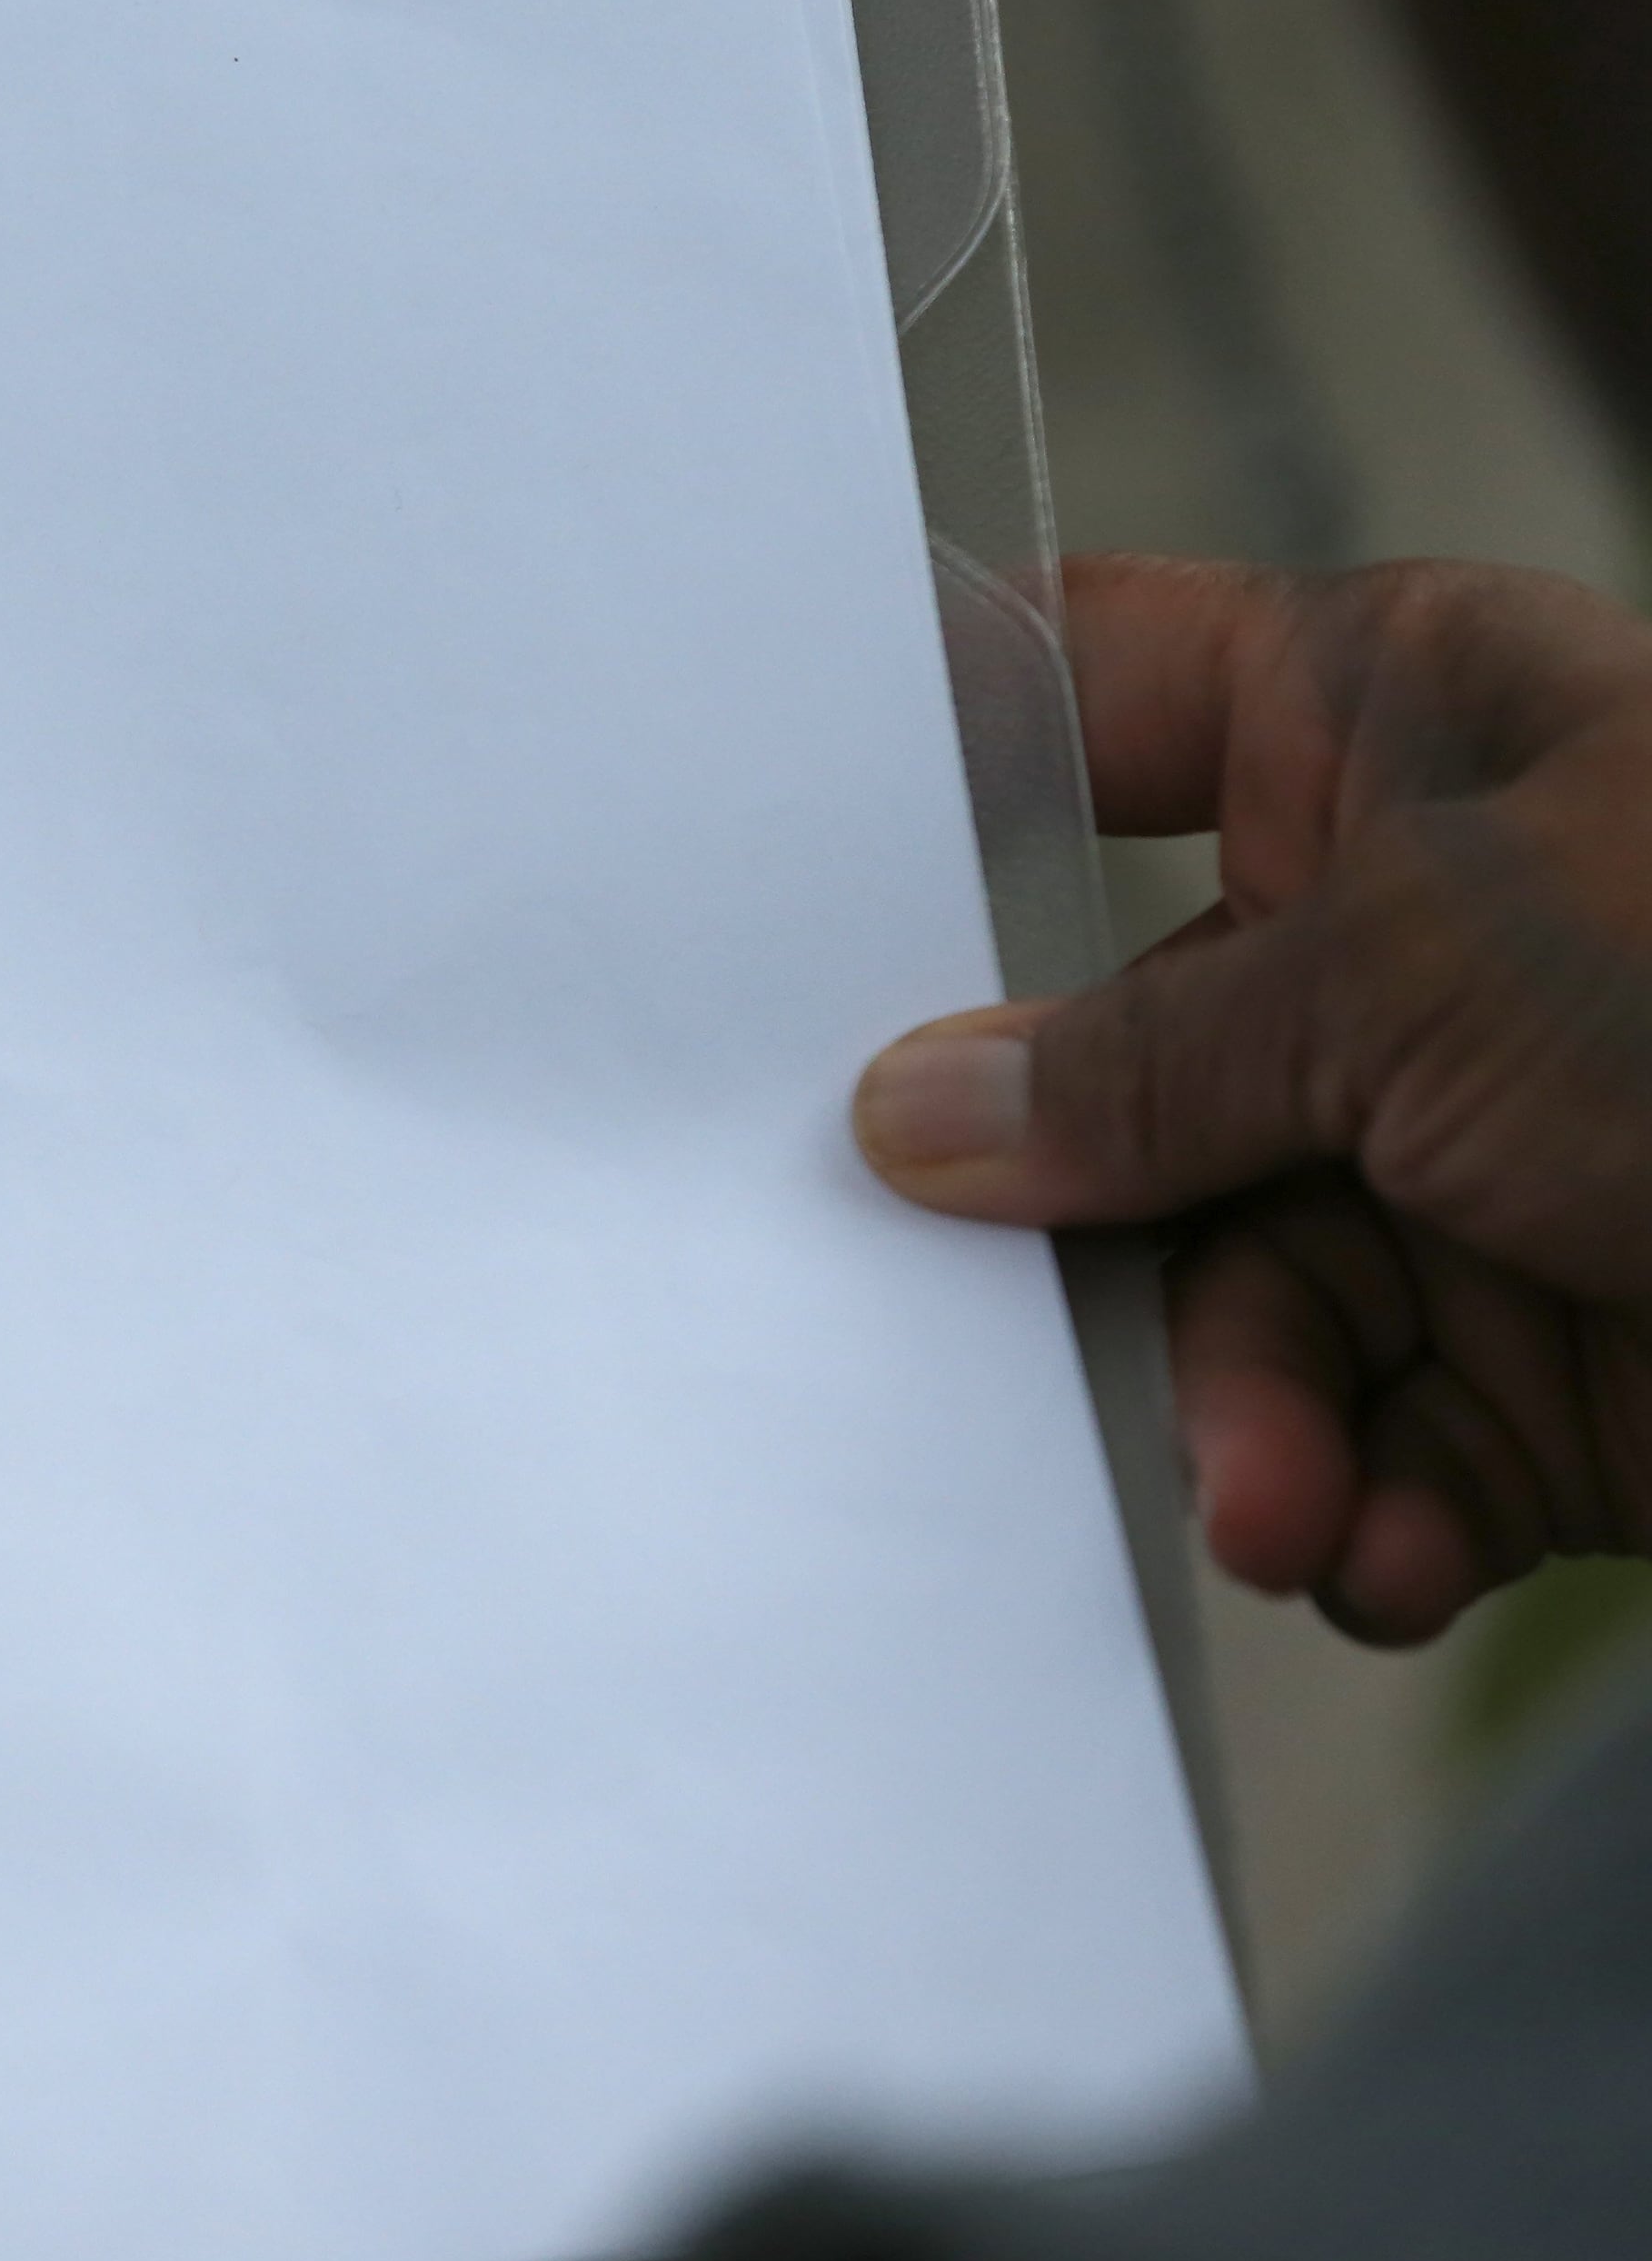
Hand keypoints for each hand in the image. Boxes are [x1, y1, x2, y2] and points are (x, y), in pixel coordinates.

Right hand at [853, 555, 1651, 1644]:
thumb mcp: (1428, 974)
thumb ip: (1147, 1053)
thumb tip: (910, 1112)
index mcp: (1378, 739)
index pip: (1089, 706)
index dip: (917, 768)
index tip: (727, 873)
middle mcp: (1400, 944)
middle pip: (1109, 1077)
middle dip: (1082, 1235)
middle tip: (995, 1327)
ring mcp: (1464, 1157)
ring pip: (1224, 1295)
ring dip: (1247, 1422)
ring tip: (1293, 1510)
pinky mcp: (1533, 1363)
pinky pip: (1360, 1443)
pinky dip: (1361, 1515)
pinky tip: (1388, 1553)